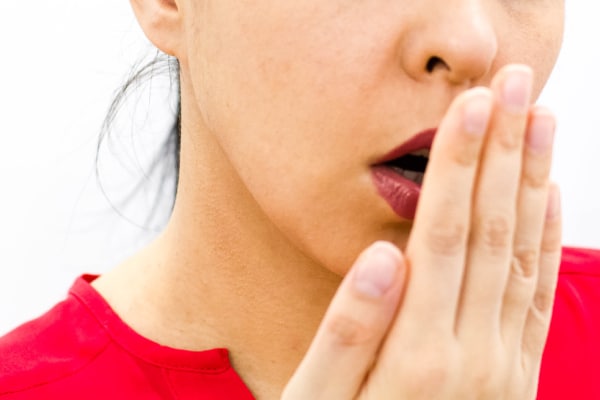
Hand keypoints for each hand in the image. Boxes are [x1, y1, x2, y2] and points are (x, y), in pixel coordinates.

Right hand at [282, 64, 561, 398]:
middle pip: (492, 232)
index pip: (445, 235)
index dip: (459, 167)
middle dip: (502, 153)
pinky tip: (552, 202)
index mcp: (417, 354)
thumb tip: (383, 255)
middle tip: (515, 85)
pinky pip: (539, 298)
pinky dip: (549, 244)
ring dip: (534, 183)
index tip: (472, 105)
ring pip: (524, 256)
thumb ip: (350, 331)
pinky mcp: (517, 377)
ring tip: (541, 122)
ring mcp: (504, 367)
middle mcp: (472, 354)